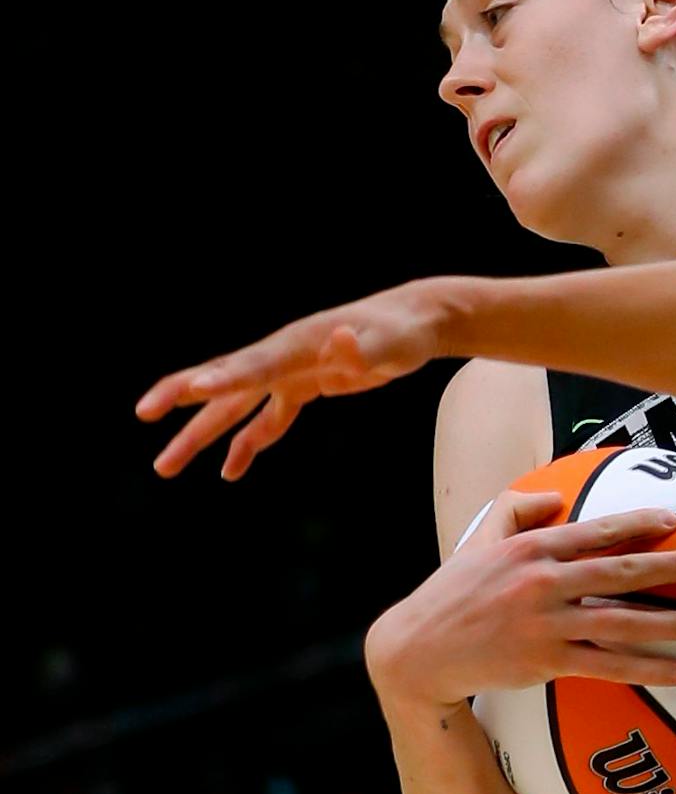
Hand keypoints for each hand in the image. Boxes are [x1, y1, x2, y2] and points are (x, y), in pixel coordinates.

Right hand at [136, 278, 454, 480]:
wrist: (415, 322)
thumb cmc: (402, 331)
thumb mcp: (390, 344)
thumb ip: (362, 349)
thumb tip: (339, 340)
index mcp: (298, 344)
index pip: (255, 364)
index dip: (223, 378)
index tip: (188, 390)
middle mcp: (284, 356)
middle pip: (224, 381)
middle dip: (183, 400)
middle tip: (143, 416)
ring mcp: (290, 372)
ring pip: (235, 407)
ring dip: (202, 436)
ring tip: (166, 468)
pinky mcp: (303, 386)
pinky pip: (266, 418)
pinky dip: (248, 443)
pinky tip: (230, 471)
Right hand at [366, 490, 675, 711]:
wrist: (419, 649)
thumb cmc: (454, 591)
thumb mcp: (478, 540)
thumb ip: (516, 509)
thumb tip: (558, 495)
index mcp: (532, 548)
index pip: (596, 530)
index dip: (638, 524)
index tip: (674, 521)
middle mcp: (543, 582)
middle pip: (621, 572)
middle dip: (672, 568)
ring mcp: (547, 623)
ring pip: (622, 622)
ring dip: (672, 623)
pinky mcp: (546, 662)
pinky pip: (608, 666)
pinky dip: (646, 668)